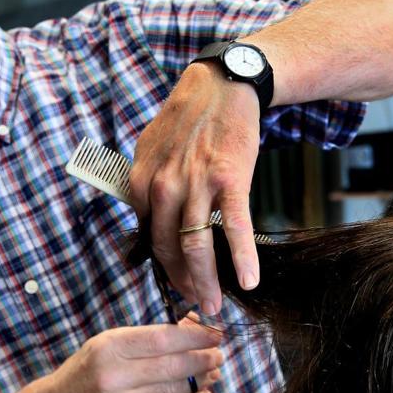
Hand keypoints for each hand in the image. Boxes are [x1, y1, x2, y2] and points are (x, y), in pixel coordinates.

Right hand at [40, 318, 223, 392]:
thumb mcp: (110, 343)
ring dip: (201, 381)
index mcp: (110, 347)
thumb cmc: (90, 370)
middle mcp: (114, 375)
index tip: (215, 334)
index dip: (195, 336)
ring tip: (212, 372)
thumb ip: (150, 335)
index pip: (163, 338)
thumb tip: (195, 325)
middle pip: (173, 366)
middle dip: (204, 359)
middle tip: (219, 355)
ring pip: (175, 390)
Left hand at [130, 62, 261, 314]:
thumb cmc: (188, 118)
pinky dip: (244, 258)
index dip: (165, 269)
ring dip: (206, 283)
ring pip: (197, 247)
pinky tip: (251, 281)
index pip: (150, 239)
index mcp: (141, 183)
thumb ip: (146, 186)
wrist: (221, 85)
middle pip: (170, 250)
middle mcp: (164, 187)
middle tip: (195, 306)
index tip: (178, 286)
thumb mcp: (151, 150)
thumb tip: (147, 218)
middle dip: (183, 285)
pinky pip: (236, 228)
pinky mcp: (231, 180)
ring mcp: (197, 185)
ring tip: (214, 306)